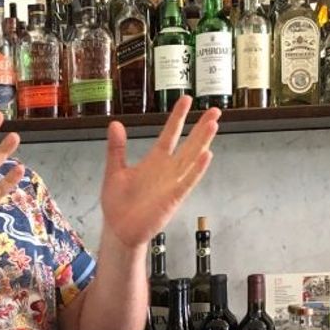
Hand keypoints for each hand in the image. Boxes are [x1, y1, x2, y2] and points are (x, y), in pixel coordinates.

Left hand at [100, 97, 218, 250]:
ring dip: (203, 142)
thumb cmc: (118, 204)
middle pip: (188, 144)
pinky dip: (197, 169)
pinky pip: (187, 181)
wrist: (118, 229)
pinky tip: (206, 155)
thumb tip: (115, 123)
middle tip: (214, 110)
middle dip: (201, 127)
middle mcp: (167, 170)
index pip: (169, 134)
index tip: (186, 99)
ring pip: (191, 158)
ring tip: (214, 125)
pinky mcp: (173, 198)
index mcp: (154, 161)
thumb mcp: (114, 171)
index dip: (177, 117)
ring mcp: (172, 183)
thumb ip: (116, 148)